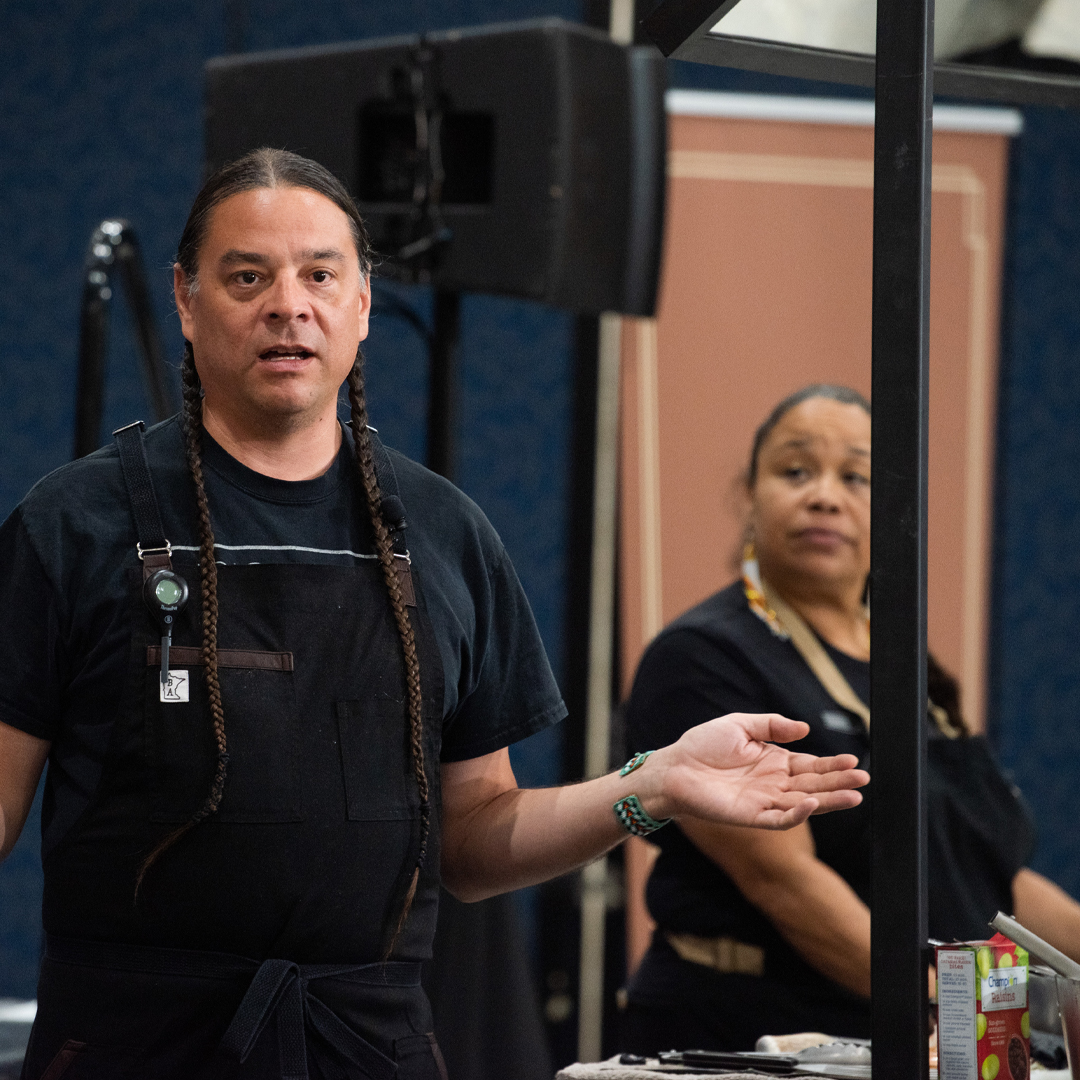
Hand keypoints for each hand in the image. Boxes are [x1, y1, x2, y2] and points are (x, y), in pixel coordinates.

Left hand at [640, 713, 868, 829]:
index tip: (854, 761)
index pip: (811, 766)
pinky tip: (812, 804)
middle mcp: (774, 784)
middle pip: (814, 785)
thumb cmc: (703, 745)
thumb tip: (805, 729)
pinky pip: (778, 819)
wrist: (674, 767)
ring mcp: (764, 801)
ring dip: (828, 801)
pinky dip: (796, 814)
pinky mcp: (750, 816)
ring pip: (804, 804)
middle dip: (839, 783)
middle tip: (864, 779)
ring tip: (854, 796)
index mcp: (774, 762)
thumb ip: (772, 725)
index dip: (832, 764)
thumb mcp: (741, 724)